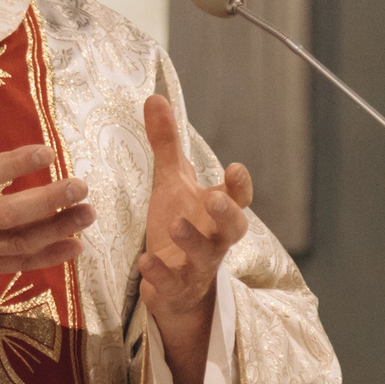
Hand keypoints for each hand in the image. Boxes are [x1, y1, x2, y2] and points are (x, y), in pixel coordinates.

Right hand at [0, 80, 97, 318]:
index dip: (15, 164)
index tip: (48, 152)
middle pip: (8, 213)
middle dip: (49, 201)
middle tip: (81, 187)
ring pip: (17, 242)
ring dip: (56, 230)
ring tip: (88, 214)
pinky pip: (15, 263)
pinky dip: (47, 257)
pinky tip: (74, 246)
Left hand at [135, 94, 251, 383]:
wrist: (178, 286)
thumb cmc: (181, 226)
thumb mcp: (172, 183)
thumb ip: (167, 144)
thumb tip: (155, 96)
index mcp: (217, 211)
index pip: (238, 198)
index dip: (239, 186)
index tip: (235, 168)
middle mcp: (214, 238)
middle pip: (233, 228)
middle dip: (227, 213)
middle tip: (215, 198)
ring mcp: (198, 265)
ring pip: (205, 256)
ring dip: (192, 241)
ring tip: (176, 226)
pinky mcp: (177, 287)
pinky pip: (173, 283)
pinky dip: (160, 275)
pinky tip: (145, 263)